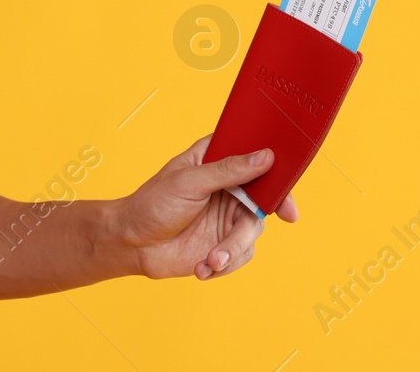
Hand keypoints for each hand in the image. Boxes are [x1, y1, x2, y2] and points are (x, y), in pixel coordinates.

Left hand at [111, 135, 297, 280]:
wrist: (132, 244)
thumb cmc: (152, 204)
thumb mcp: (188, 182)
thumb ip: (227, 171)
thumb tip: (265, 158)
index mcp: (216, 160)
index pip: (253, 154)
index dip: (275, 164)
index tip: (285, 178)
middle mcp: (228, 187)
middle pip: (264, 194)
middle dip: (274, 208)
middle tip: (287, 215)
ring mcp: (227, 217)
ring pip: (252, 230)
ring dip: (234, 248)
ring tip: (212, 259)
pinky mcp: (224, 244)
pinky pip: (242, 255)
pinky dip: (225, 264)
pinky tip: (203, 266)